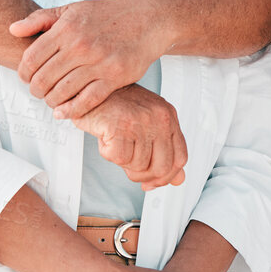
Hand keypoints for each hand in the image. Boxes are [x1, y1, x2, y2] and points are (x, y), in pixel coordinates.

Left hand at [11, 0, 162, 115]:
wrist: (148, 18)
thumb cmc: (110, 14)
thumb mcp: (72, 9)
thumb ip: (41, 19)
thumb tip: (13, 30)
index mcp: (67, 28)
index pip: (31, 58)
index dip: (24, 73)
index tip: (27, 78)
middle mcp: (80, 45)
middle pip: (43, 79)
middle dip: (36, 90)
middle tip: (39, 91)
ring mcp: (98, 62)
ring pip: (62, 92)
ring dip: (52, 101)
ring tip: (52, 100)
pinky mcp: (115, 77)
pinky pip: (86, 101)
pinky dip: (71, 110)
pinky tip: (64, 112)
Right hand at [71, 83, 187, 188]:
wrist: (90, 88)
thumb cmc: (117, 106)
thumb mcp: (147, 124)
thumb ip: (164, 150)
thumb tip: (178, 180)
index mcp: (169, 117)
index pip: (180, 159)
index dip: (166, 177)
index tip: (150, 183)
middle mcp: (159, 118)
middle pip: (162, 168)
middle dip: (143, 176)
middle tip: (129, 169)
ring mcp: (141, 122)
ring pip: (138, 166)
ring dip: (123, 162)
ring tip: (115, 142)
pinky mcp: (120, 126)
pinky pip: (119, 159)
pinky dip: (108, 154)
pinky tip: (106, 138)